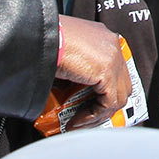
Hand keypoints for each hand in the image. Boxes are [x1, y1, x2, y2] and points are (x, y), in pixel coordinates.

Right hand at [54, 15, 131, 129]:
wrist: (38, 36)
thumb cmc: (43, 40)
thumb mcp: (65, 52)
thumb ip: (77, 67)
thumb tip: (72, 89)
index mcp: (103, 37)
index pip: (116, 70)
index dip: (105, 91)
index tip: (90, 106)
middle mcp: (112, 45)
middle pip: (121, 84)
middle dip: (104, 105)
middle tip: (87, 117)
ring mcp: (113, 56)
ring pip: (118, 96)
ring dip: (98, 114)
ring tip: (79, 122)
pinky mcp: (107, 70)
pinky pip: (108, 102)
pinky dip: (93, 115)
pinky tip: (77, 120)